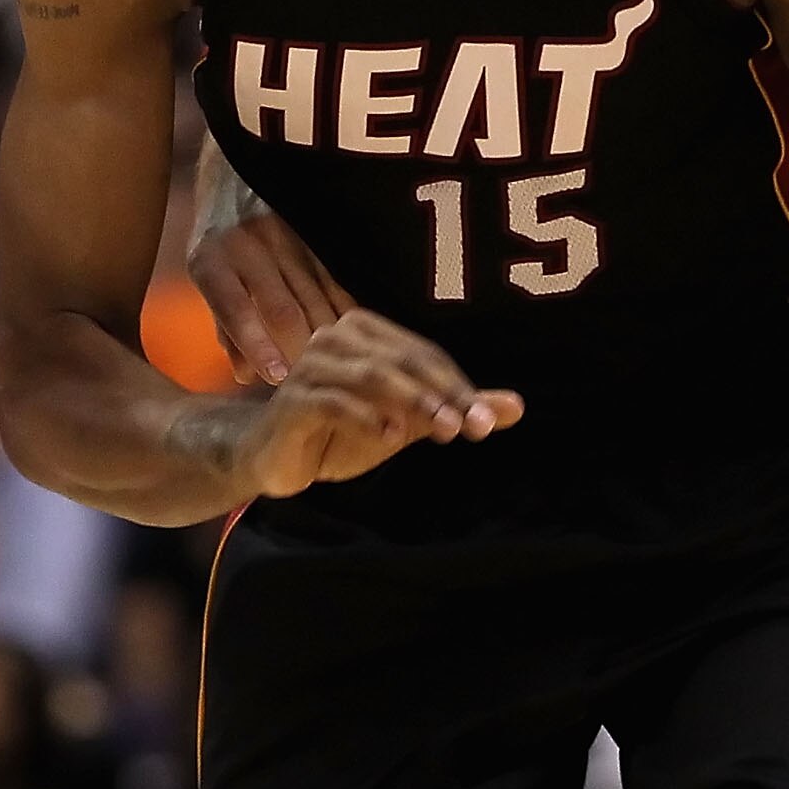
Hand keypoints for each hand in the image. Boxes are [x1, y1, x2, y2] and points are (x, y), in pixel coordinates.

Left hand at [190, 202, 350, 384]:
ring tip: (339, 365)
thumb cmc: (220, 242)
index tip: (278, 378)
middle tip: (313, 381)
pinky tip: (356, 332)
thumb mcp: (208, 279)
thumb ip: (226, 328)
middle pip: (281, 308)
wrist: (236, 174)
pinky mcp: (313, 229)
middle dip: (299, 351)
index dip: (257, 346)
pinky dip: (346, 309)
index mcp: (210, 261)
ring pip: (315, 297)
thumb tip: (247, 376)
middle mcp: (246, 245)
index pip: (234, 309)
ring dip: (328, 337)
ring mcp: (283, 234)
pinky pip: (336, 278)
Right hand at [232, 310, 522, 499]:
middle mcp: (336, 338)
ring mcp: (311, 366)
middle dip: (443, 392)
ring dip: (413, 402)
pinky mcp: (293, 399)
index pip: (422, 354)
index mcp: (365, 332)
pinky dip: (365, 417)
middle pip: (402, 360)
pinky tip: (390, 436)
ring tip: (443, 429)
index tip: (489, 420)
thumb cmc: (340, 431)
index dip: (458, 385)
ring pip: (372, 376)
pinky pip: (334, 401)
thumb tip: (515, 407)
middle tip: (473, 424)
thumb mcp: (406, 421)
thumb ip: (453, 409)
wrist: (273, 456)